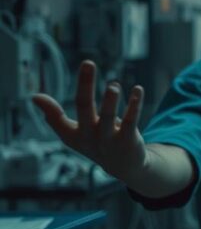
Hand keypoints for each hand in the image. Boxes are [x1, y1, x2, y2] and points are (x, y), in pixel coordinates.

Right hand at [31, 61, 146, 183]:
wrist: (124, 166)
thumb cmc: (94, 144)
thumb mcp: (71, 134)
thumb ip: (54, 116)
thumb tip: (34, 97)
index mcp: (73, 134)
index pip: (58, 119)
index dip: (49, 108)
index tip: (36, 95)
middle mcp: (90, 135)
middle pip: (84, 107)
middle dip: (85, 85)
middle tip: (88, 62)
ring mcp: (110, 139)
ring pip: (109, 117)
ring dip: (110, 100)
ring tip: (113, 85)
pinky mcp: (129, 139)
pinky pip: (131, 120)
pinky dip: (134, 104)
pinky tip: (138, 89)